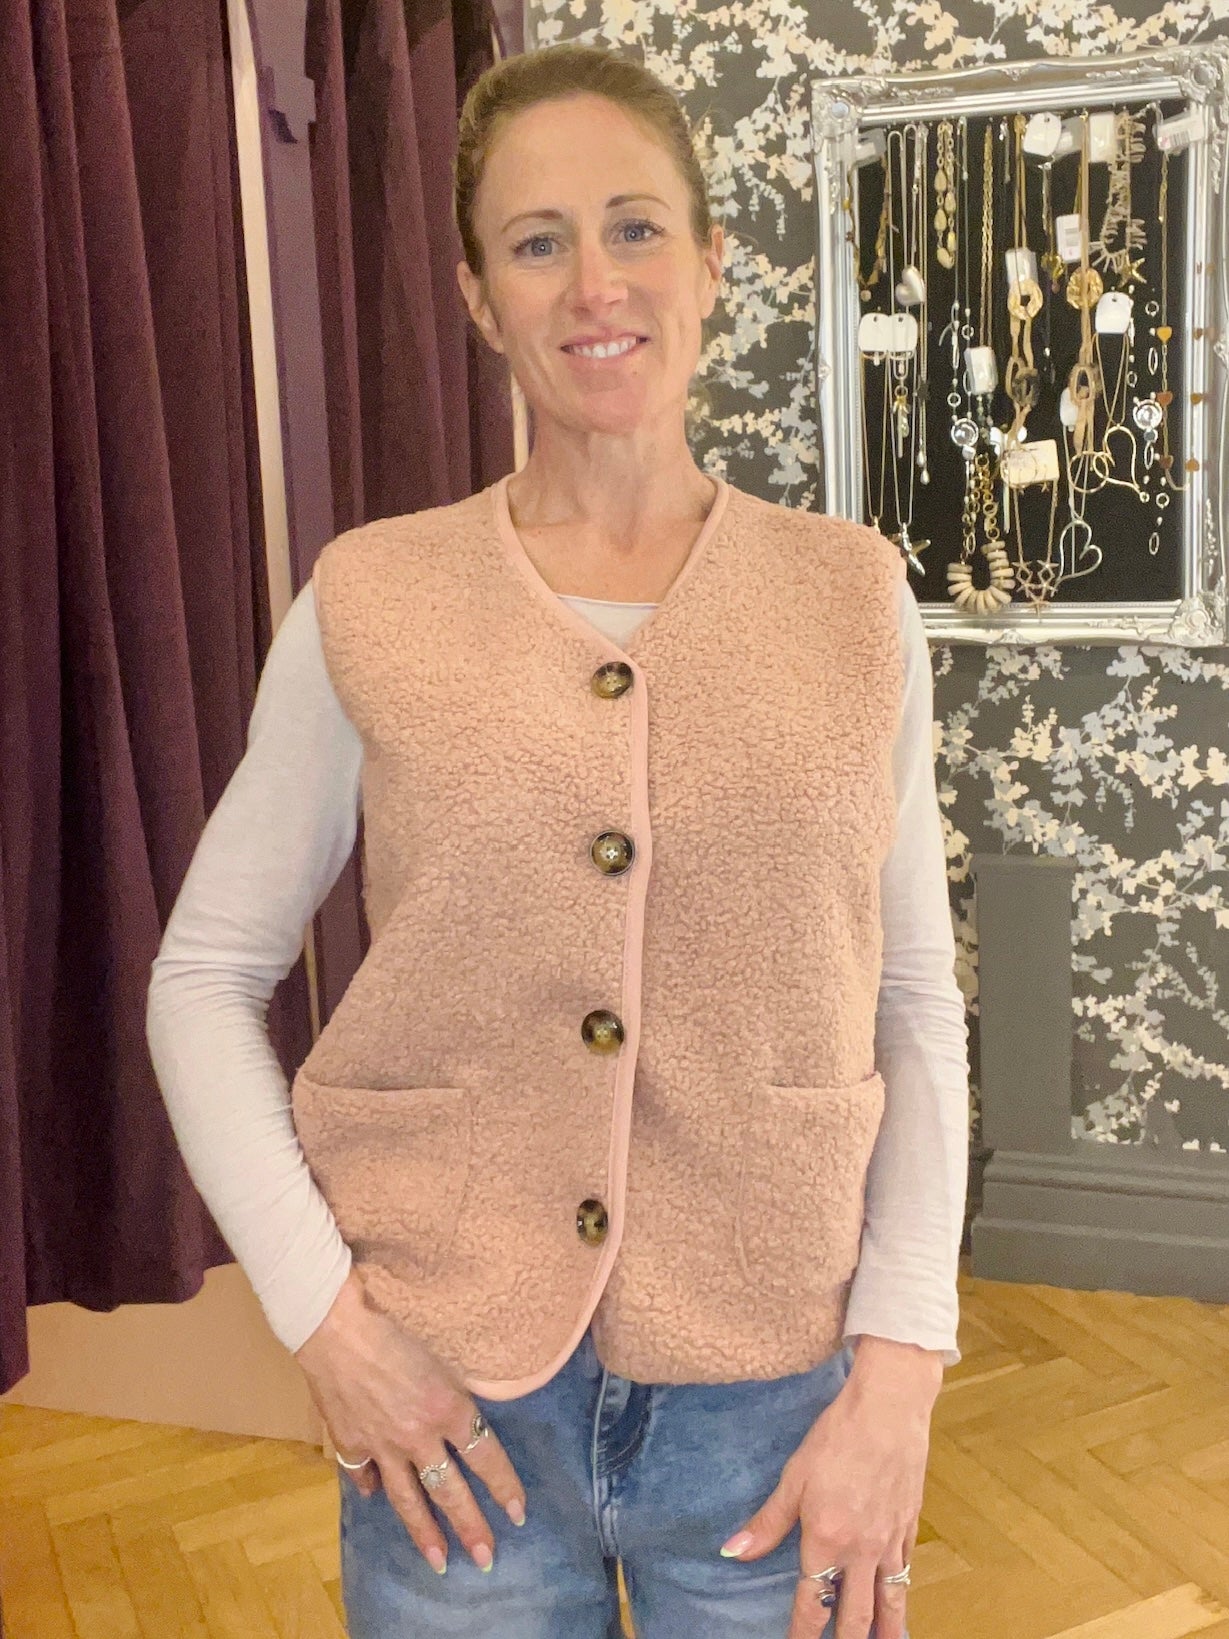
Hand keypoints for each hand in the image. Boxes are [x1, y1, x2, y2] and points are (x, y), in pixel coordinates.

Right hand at [295, 1271, 527, 1573]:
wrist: (335, 1324)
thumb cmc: (395, 1320)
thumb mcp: (441, 1349)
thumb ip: (454, 1387)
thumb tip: (467, 1412)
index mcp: (447, 1407)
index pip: (485, 1456)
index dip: (504, 1487)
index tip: (518, 1513)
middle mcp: (417, 1435)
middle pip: (450, 1490)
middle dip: (471, 1527)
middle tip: (487, 1559)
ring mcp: (381, 1444)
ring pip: (407, 1498)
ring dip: (425, 1532)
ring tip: (439, 1561)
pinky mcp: (349, 1440)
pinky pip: (361, 1471)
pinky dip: (367, 1485)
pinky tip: (372, 1497)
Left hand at [719, 1338, 941, 1638]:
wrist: (889, 1409)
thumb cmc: (838, 1436)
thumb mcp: (795, 1476)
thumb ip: (768, 1522)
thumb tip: (733, 1552)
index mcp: (826, 1540)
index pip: (813, 1604)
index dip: (803, 1634)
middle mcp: (861, 1551)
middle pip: (855, 1615)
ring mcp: (889, 1541)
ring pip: (888, 1602)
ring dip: (882, 1631)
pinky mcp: (909, 1525)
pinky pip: (906, 1574)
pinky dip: (902, 1597)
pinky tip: (898, 1603)